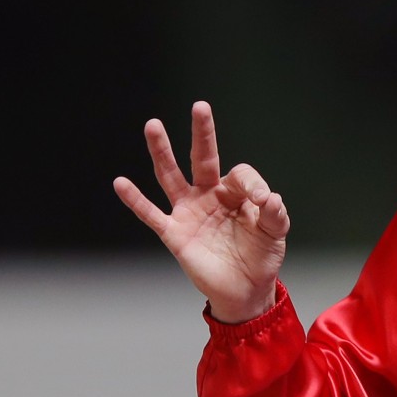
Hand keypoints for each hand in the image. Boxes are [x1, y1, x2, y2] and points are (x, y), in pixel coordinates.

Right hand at [113, 101, 289, 322]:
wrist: (246, 289)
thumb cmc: (260, 256)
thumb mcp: (275, 232)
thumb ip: (275, 213)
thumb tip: (269, 196)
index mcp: (235, 193)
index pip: (240, 174)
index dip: (252, 183)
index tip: (263, 200)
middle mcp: (209, 196)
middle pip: (202, 159)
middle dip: (201, 134)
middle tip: (200, 107)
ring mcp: (190, 212)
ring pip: (171, 177)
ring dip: (162, 152)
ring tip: (153, 126)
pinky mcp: (175, 233)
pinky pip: (152, 214)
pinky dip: (136, 200)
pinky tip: (121, 183)